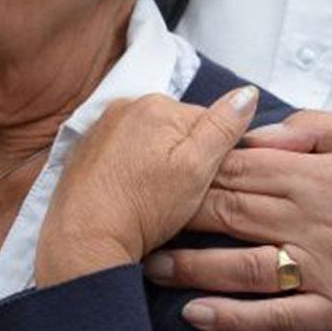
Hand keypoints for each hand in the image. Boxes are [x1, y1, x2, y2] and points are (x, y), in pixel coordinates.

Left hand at [34, 85, 258, 286]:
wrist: (85, 237)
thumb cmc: (142, 207)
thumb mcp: (197, 169)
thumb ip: (223, 127)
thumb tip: (247, 93)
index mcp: (156, 105)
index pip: (208, 121)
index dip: (216, 156)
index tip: (206, 184)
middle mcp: (125, 106)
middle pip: (177, 130)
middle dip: (184, 158)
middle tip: (177, 194)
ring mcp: (101, 127)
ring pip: (150, 142)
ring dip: (157, 164)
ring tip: (152, 197)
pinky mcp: (85, 150)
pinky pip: (122, 153)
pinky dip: (131, 170)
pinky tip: (130, 194)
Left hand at [144, 110, 331, 330]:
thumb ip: (311, 130)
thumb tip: (259, 133)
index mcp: (314, 179)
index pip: (235, 171)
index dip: (189, 173)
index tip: (153, 173)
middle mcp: (309, 224)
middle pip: (227, 214)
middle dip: (174, 216)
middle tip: (130, 219)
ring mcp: (321, 271)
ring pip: (241, 268)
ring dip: (189, 268)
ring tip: (145, 266)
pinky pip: (277, 317)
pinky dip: (235, 318)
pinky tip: (196, 315)